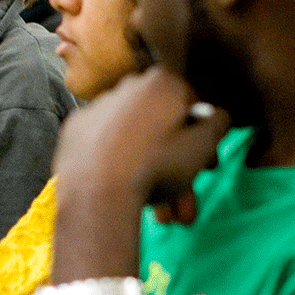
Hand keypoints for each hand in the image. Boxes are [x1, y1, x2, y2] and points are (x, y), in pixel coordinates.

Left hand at [53, 67, 229, 224]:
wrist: (96, 192)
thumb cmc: (156, 165)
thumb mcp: (202, 146)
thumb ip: (218, 125)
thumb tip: (218, 116)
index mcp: (160, 82)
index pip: (192, 106)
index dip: (203, 138)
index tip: (206, 165)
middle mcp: (127, 86)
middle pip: (162, 126)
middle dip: (177, 165)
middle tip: (186, 198)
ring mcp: (97, 107)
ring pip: (136, 139)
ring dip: (151, 171)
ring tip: (162, 212)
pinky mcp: (75, 130)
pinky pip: (106, 145)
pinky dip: (117, 162)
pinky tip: (125, 189)